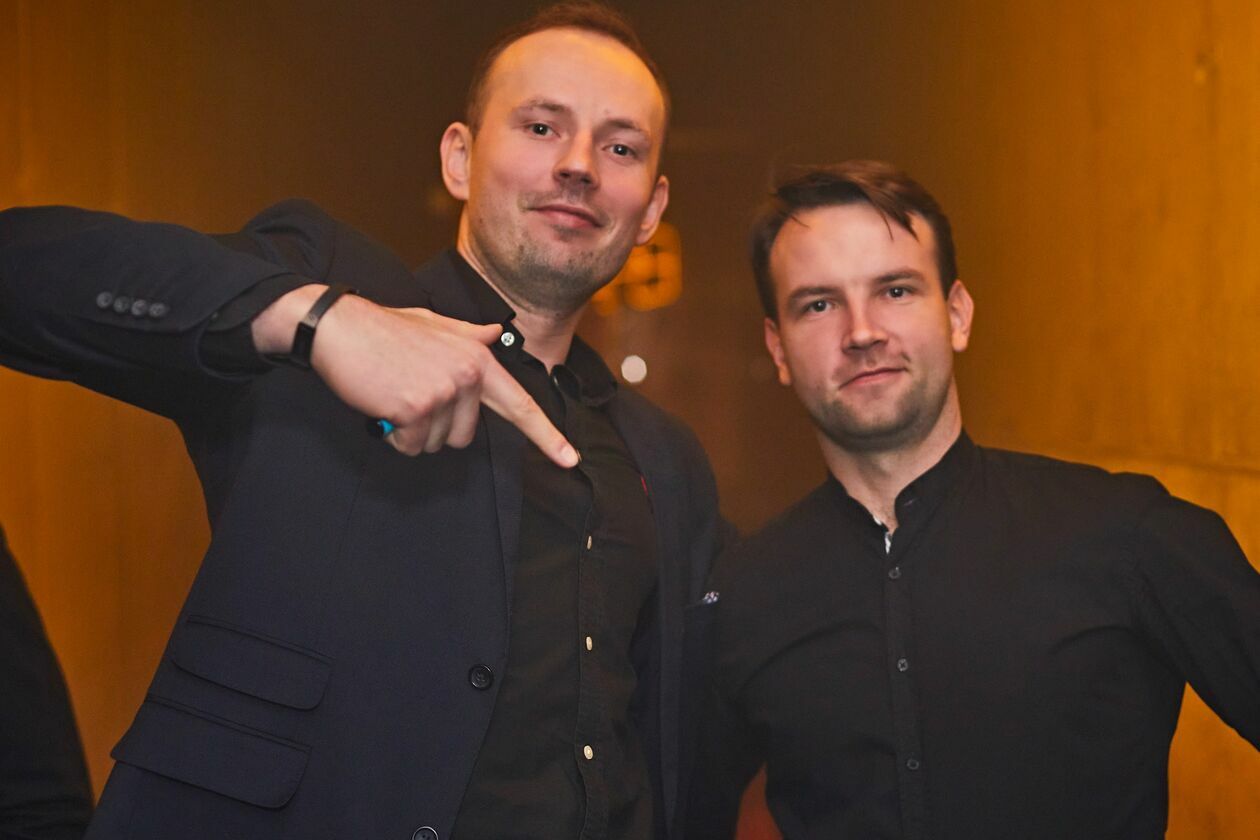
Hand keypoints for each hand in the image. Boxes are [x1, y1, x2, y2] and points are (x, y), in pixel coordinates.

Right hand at [253, 286, 578, 466]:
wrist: (337, 325)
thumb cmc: (384, 328)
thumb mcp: (435, 325)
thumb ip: (469, 336)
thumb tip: (497, 333)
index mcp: (478, 358)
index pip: (520, 404)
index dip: (547, 436)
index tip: (570, 460)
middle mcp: (469, 375)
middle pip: (466, 436)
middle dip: (437, 426)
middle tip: (410, 393)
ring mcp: (444, 392)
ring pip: (436, 444)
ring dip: (412, 431)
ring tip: (394, 394)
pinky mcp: (417, 408)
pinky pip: (410, 446)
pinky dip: (392, 435)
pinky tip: (382, 404)